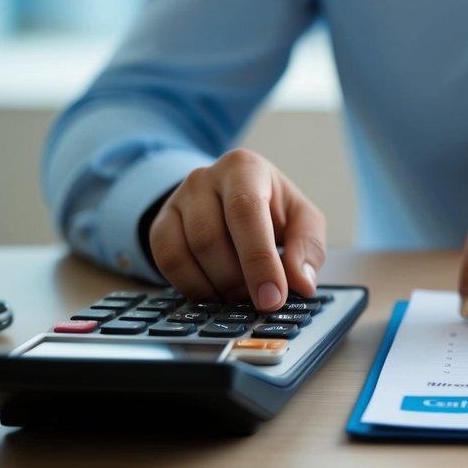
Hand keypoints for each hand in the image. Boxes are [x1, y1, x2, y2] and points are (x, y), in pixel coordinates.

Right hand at [146, 149, 325, 310]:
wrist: (235, 197)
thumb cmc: (274, 209)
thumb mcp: (302, 220)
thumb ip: (308, 248)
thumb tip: (301, 283)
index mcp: (244, 168)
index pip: (246, 212)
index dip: (259, 260)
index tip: (271, 299)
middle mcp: (204, 178)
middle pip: (211, 238)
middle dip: (237, 280)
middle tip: (257, 299)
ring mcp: (177, 200)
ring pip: (186, 253)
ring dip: (216, 286)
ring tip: (240, 294)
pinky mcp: (159, 224)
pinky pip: (166, 262)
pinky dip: (192, 287)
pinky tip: (214, 292)